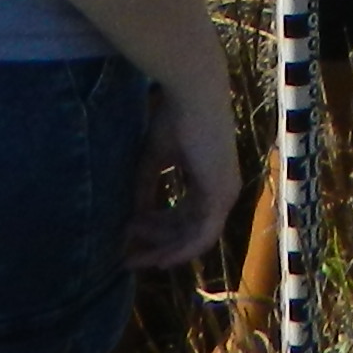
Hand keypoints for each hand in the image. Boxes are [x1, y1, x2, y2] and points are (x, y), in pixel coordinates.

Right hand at [123, 76, 243, 269]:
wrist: (193, 93)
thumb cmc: (174, 117)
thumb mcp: (153, 159)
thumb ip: (146, 189)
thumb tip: (132, 218)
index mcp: (209, 178)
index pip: (184, 216)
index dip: (156, 231)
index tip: (127, 238)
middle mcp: (221, 189)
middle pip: (188, 231)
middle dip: (156, 245)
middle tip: (127, 259)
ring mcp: (225, 193)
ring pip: (194, 237)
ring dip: (163, 248)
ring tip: (132, 256)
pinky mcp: (222, 193)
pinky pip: (204, 234)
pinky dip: (182, 249)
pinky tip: (160, 259)